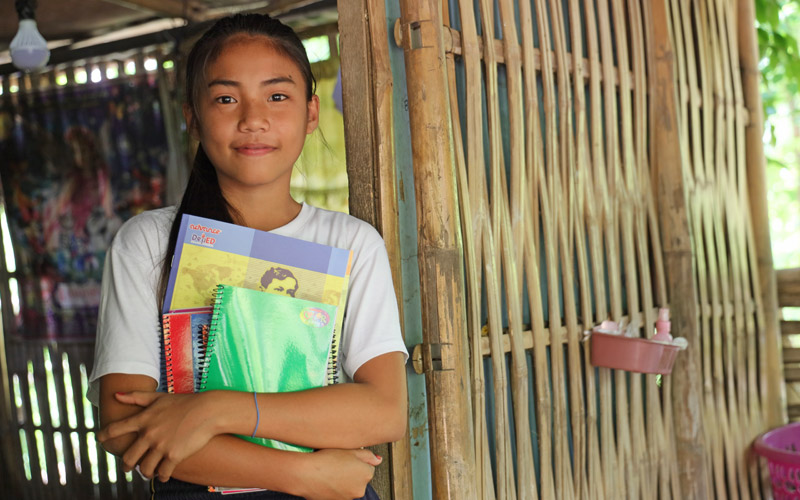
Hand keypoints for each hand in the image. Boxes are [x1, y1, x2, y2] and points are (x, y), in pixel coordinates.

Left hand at [97, 391, 216, 480]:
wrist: (208, 411)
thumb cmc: (185, 402)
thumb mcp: (159, 397)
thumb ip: (136, 397)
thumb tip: (115, 394)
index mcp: (144, 419)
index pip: (116, 429)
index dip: (105, 435)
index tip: (100, 440)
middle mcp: (149, 434)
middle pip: (128, 457)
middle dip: (126, 465)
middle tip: (128, 468)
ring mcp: (161, 446)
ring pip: (144, 469)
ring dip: (145, 473)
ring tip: (148, 472)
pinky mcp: (174, 456)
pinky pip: (162, 473)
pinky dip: (161, 477)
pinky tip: (163, 476)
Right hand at [296, 449, 380, 499]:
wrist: (306, 473)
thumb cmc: (326, 459)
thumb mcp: (350, 450)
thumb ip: (368, 455)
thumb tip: (378, 460)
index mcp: (366, 474)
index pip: (368, 467)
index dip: (356, 461)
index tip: (346, 459)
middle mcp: (360, 489)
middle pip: (359, 479)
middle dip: (352, 473)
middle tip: (338, 464)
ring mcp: (349, 498)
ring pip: (349, 487)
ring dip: (344, 481)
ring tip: (331, 472)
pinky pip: (340, 493)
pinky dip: (336, 488)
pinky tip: (327, 480)